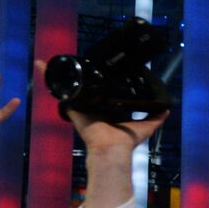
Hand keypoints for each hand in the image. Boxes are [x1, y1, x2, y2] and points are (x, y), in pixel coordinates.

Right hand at [37, 60, 169, 207]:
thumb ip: (156, 118)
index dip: (100, 82)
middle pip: (85, 88)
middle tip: (75, 60)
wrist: (111, 148)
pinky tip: (41, 64)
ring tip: (54, 59)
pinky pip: (57, 91)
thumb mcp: (146, 127)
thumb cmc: (126, 141)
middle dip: (79, 76)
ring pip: (69, 87)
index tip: (100, 69)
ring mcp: (81, 106)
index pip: (102, 92)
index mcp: (107, 109)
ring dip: (60, 74)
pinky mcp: (72, 107)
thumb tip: (167, 108)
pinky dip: (47, 78)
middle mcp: (93, 107)